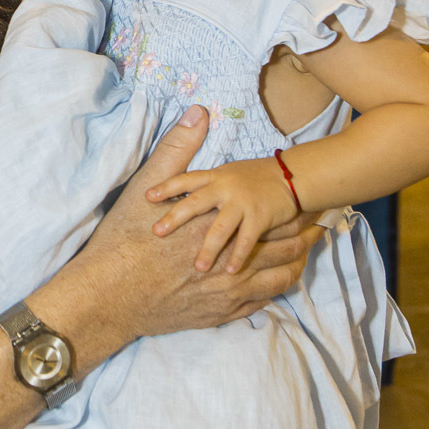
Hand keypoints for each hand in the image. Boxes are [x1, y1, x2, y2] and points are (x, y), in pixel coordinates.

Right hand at [32, 109, 321, 367]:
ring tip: (306, 253)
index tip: (308, 198)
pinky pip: (260, 304)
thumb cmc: (123, 241)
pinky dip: (274, 290)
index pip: (270, 216)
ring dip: (295, 263)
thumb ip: (176, 151)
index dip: (293, 207)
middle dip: (304, 235)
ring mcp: (226, 293)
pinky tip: (276, 282)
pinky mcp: (217, 314)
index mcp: (216, 226)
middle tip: (321, 226)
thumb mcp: (145, 189)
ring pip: (277, 278)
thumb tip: (198, 113)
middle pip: (282, 248)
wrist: (108, 296)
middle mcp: (229, 260)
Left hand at [146, 156, 299, 272]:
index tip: (146, 196)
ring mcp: (242, 202)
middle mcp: (225, 187)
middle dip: (175, 218)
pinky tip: (229, 272)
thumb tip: (182, 188)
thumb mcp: (227, 172)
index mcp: (214, 177)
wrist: (292, 176)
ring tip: (197, 267)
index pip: (185, 179)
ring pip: (219, 227)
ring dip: (208, 248)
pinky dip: (238, 256)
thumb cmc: (256, 177)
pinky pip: (246, 240)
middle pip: (195, 202)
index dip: (166, 187)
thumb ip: (206, 182)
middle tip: (157, 232)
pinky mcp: (260, 216)